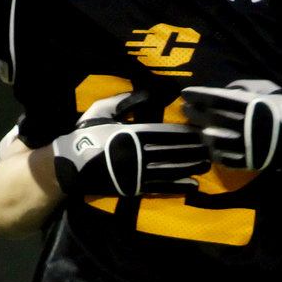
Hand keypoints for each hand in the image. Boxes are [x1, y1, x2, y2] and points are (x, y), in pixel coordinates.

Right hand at [52, 92, 209, 196]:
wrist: (68, 167)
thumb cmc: (85, 135)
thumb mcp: (101, 111)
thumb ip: (124, 101)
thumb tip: (147, 93)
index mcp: (131, 133)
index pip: (164, 133)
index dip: (185, 133)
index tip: (201, 130)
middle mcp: (137, 154)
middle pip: (172, 151)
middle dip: (193, 149)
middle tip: (212, 147)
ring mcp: (136, 173)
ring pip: (170, 169)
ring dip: (190, 166)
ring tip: (207, 163)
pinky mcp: (133, 188)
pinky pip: (160, 188)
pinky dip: (177, 186)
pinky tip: (193, 184)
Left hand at [181, 80, 281, 169]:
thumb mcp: (266, 90)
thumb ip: (244, 90)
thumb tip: (224, 91)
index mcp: (251, 105)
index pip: (217, 99)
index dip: (198, 96)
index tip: (185, 93)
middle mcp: (246, 125)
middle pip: (212, 118)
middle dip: (195, 113)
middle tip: (184, 109)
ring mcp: (248, 145)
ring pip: (215, 140)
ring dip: (201, 134)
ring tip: (195, 129)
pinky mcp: (250, 161)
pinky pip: (226, 159)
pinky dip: (214, 153)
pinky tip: (208, 147)